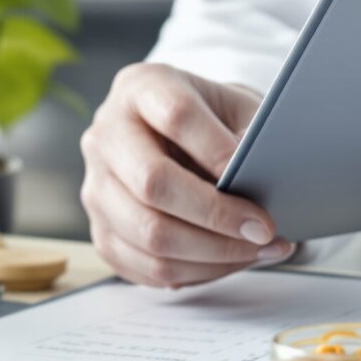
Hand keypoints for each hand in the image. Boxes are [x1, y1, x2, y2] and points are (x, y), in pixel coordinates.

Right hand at [80, 63, 294, 286]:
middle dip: (217, 215)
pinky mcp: (102, 232)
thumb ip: (249, 134)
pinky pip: (148, 267)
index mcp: (140, 88)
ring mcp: (96, 187)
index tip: (257, 177)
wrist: (179, 136)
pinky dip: (198, 272)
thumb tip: (261, 176)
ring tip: (260, 250)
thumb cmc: (215, 120)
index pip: (176, 115)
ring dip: (214, 253)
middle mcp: (106, 135)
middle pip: (153, 184)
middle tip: (264, 229)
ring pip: (150, 235)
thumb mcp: (237, 107)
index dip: (218, 150)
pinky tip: (232, 261)